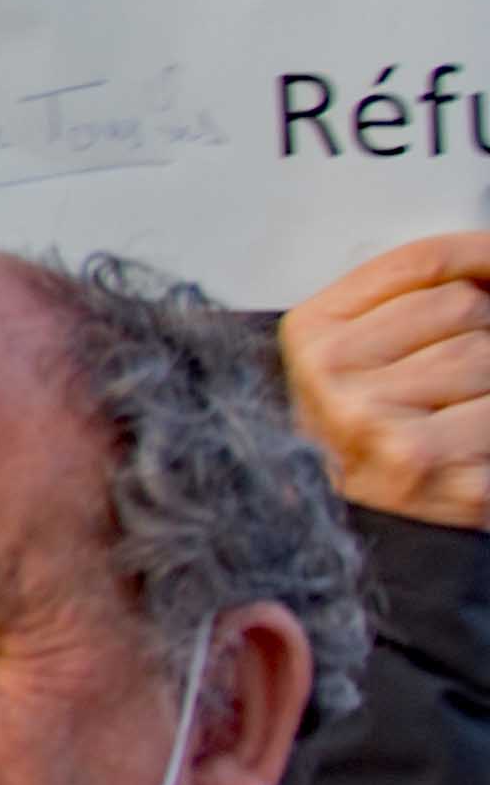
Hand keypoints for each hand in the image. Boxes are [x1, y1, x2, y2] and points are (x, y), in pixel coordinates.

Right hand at [282, 231, 489, 531]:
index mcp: (313, 333)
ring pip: (488, 358)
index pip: (424, 263)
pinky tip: (469, 447)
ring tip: (462, 413)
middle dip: (485, 334)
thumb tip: (487, 262)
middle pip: (466, 309)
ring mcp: (376, 424)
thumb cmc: (363, 436)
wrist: (346, 528)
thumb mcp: (358, 352)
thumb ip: (406, 298)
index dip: (480, 256)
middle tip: (462, 373)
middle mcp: (333, 378)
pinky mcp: (424, 466)